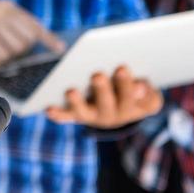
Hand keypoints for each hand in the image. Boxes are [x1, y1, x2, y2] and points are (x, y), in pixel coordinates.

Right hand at [0, 0, 64, 64]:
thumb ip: (6, 23)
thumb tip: (25, 44)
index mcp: (7, 6)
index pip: (35, 24)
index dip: (49, 39)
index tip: (60, 49)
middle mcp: (5, 12)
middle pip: (27, 41)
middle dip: (19, 53)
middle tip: (1, 53)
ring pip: (15, 51)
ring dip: (4, 58)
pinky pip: (0, 56)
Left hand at [45, 66, 162, 128]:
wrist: (120, 102)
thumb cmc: (133, 83)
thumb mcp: (145, 82)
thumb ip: (144, 83)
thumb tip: (139, 86)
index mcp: (141, 105)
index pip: (144, 101)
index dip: (140, 91)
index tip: (135, 81)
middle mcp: (119, 115)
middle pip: (112, 104)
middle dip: (104, 89)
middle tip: (97, 75)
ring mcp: (97, 116)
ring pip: (87, 112)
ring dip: (78, 103)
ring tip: (70, 91)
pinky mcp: (79, 115)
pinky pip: (67, 117)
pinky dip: (58, 114)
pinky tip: (48, 108)